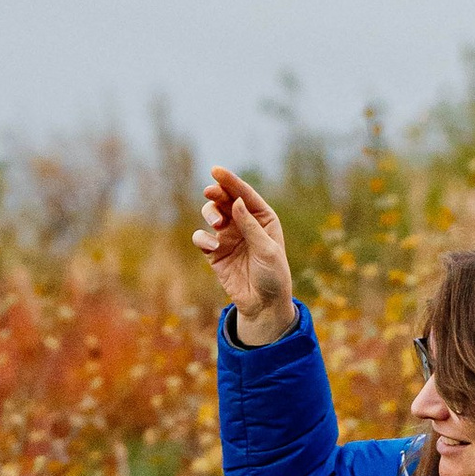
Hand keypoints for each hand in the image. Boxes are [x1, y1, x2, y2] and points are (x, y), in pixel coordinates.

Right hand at [193, 164, 295, 342]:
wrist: (263, 304)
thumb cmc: (273, 275)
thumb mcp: (267, 250)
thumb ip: (250, 226)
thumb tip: (236, 202)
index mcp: (262, 218)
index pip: (244, 195)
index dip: (230, 181)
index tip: (216, 170)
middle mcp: (243, 223)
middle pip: (225, 200)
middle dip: (216, 194)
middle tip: (210, 193)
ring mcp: (227, 236)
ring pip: (210, 214)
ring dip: (210, 213)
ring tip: (217, 223)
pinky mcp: (214, 252)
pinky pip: (202, 238)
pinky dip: (203, 239)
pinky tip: (212, 247)